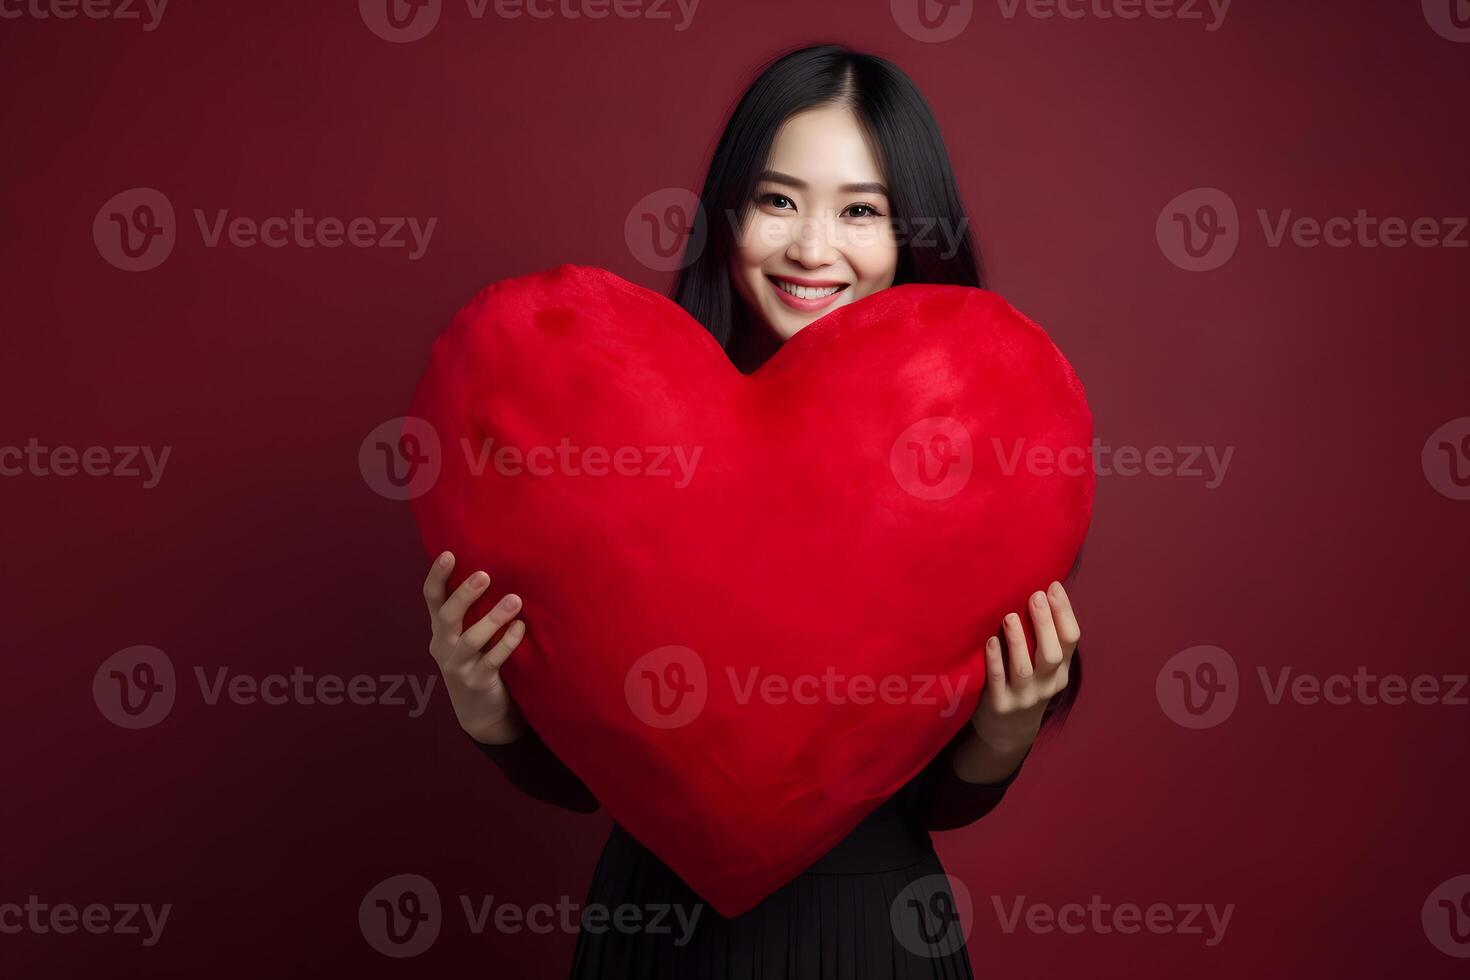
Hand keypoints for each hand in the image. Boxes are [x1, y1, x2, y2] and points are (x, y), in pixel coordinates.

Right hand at [423, 551, 528, 744]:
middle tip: (484, 574)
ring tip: (515, 599)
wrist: (480, 712)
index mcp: (440, 629)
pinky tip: (520, 628)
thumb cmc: (477, 661)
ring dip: (493, 618)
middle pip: (447, 616)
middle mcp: (443, 646)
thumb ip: (472, 610)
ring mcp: (458, 666)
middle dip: (464, 594)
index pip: (432, 599)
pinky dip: (506, 643)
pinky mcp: (477, 683)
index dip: (437, 576)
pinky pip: (492, 661)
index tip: (448, 554)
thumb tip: (494, 567)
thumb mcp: (467, 635)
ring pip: (471, 639)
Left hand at [970, 581, 1080, 755]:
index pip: (1071, 639)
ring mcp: (1023, 697)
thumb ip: (1045, 637)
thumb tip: (1043, 592)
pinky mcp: (1000, 706)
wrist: (1008, 732)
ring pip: (1025, 669)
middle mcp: (1046, 684)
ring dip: (1018, 641)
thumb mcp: (1043, 667)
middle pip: (1052, 653)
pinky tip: (989, 641)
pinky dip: (995, 661)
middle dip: (1045, 623)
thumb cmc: (1025, 685)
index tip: (1053, 586)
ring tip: (1009, 616)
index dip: (1064, 612)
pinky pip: (997, 681)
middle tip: (1036, 595)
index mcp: (1060, 670)